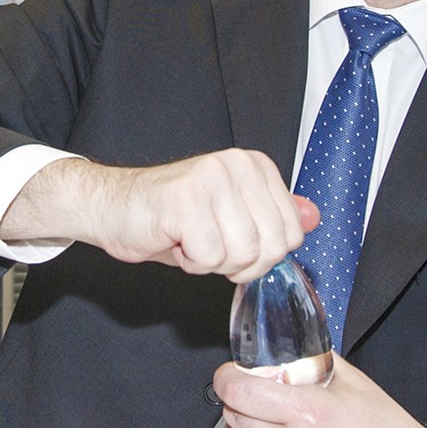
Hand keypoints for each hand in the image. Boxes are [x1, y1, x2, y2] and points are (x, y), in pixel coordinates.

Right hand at [0, 151, 318, 282]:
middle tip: (205, 245)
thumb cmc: (169, 218)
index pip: (292, 234)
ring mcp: (211, 178)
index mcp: (254, 165)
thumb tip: (314, 216)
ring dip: (210, 262)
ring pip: (241, 254)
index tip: (227, 239)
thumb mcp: (231, 216)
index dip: (259, 255)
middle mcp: (237, 164)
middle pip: (270, 248)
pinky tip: (173, 240)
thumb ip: (273, 216)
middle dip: (236, 263)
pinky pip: (208, 256)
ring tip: (187, 240)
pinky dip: (189, 262)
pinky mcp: (186, 198)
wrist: (112, 208)